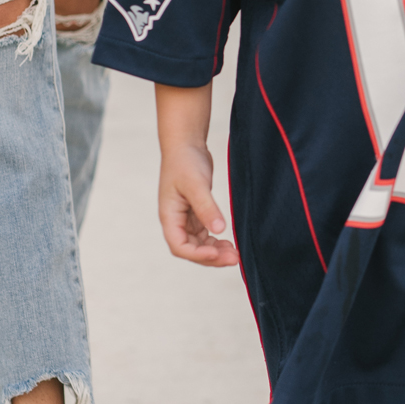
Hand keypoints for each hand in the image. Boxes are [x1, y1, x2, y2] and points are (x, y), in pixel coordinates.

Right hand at [157, 140, 239, 267]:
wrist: (186, 145)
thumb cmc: (184, 162)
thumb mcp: (196, 185)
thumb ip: (206, 208)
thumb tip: (219, 229)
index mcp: (169, 216)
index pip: (179, 246)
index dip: (198, 254)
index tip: (217, 253)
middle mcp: (175, 221)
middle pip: (191, 250)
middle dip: (211, 257)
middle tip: (234, 258)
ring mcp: (186, 219)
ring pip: (199, 245)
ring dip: (215, 251)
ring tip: (235, 253)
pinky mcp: (196, 213)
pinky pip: (205, 235)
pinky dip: (216, 241)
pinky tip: (229, 242)